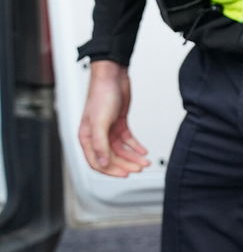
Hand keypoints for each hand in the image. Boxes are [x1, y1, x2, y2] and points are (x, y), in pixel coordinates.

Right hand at [78, 60, 148, 176]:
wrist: (112, 76)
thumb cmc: (101, 95)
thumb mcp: (100, 122)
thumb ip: (100, 145)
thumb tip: (103, 163)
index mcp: (87, 137)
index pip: (96, 162)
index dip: (110, 170)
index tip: (125, 175)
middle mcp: (97, 136)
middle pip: (111, 157)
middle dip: (125, 164)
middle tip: (139, 169)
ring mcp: (108, 130)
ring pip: (121, 150)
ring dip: (133, 157)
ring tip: (145, 162)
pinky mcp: (119, 123)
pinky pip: (127, 140)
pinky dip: (136, 146)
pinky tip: (143, 151)